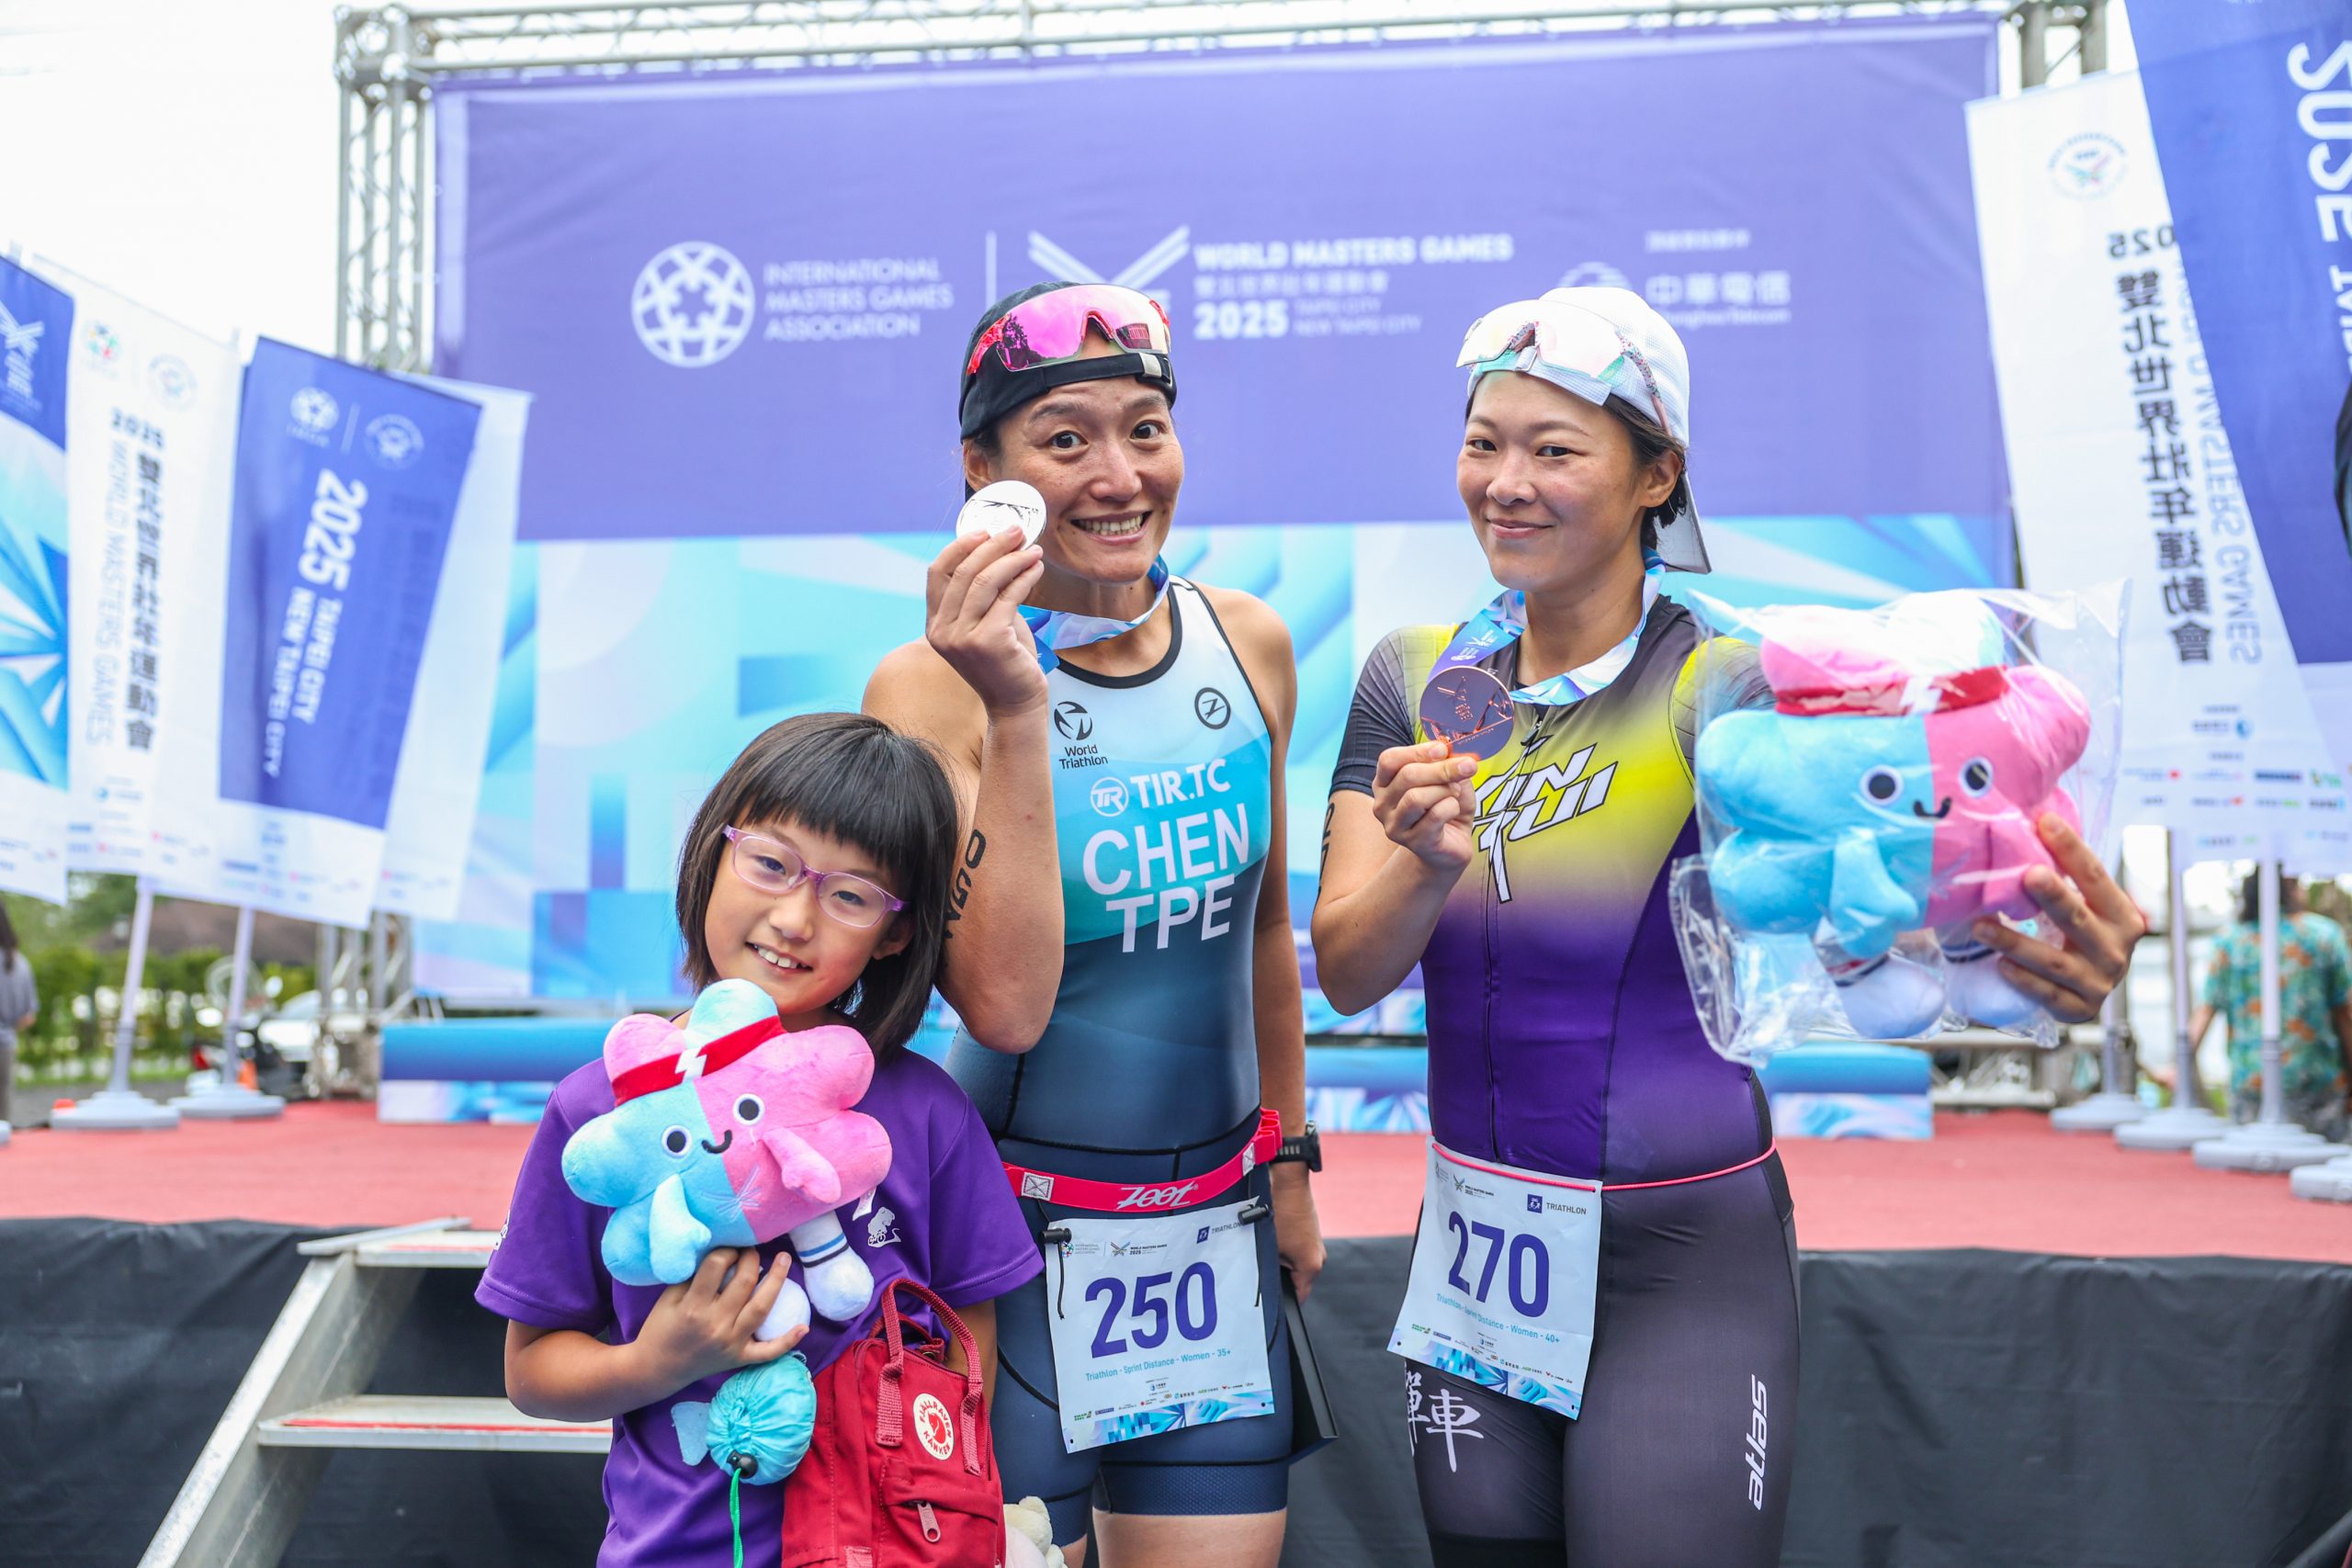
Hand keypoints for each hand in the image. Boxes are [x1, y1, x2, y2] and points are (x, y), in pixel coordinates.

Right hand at [630, 1249, 806, 1393]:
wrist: (656, 1368)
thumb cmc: (661, 1327)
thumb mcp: (669, 1297)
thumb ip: (693, 1275)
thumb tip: (721, 1251)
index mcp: (693, 1307)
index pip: (717, 1266)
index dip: (726, 1250)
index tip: (729, 1248)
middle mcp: (715, 1325)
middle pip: (744, 1283)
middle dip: (751, 1258)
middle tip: (751, 1249)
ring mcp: (730, 1343)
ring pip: (761, 1309)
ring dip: (777, 1282)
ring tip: (784, 1260)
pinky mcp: (739, 1359)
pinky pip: (767, 1352)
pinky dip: (787, 1342)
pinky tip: (804, 1327)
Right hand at [927, 528, 1047, 718]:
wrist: (1015, 704)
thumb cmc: (1005, 661)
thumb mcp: (985, 623)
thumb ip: (984, 594)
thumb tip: (1000, 550)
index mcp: (935, 625)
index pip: (937, 572)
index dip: (959, 546)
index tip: (984, 531)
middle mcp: (942, 631)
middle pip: (962, 571)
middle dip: (993, 545)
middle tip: (1016, 531)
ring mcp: (962, 637)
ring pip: (984, 580)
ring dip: (1012, 559)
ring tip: (1033, 550)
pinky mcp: (988, 641)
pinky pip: (1008, 596)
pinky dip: (1024, 577)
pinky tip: (1036, 569)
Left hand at [1270, 1162, 1325, 1300]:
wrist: (1288, 1181)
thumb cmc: (1279, 1214)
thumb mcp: (1270, 1247)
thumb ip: (1271, 1270)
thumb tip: (1266, 1282)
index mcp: (1312, 1266)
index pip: (1299, 1296)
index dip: (1282, 1299)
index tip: (1266, 1298)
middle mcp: (1319, 1257)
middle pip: (1297, 1280)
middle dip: (1280, 1277)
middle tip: (1261, 1268)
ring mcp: (1316, 1244)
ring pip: (1295, 1264)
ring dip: (1282, 1261)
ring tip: (1267, 1248)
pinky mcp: (1310, 1233)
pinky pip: (1297, 1249)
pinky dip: (1285, 1248)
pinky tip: (1274, 1237)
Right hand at [1370, 742, 1477, 874]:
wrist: (1451, 847)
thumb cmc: (1445, 808)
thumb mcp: (1447, 779)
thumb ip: (1446, 763)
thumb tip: (1452, 748)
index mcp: (1384, 783)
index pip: (1389, 760)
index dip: (1417, 751)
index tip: (1443, 749)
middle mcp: (1382, 805)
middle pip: (1407, 776)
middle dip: (1442, 769)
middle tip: (1467, 766)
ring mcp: (1395, 826)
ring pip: (1417, 797)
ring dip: (1445, 790)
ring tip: (1455, 793)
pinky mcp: (1414, 842)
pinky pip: (1435, 816)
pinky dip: (1452, 807)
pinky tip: (1454, 810)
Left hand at [1970, 814, 2148, 1025]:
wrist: (2090, 992)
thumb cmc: (2080, 937)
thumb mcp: (2086, 906)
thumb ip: (2068, 876)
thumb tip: (2032, 819)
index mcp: (2123, 915)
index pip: (2096, 877)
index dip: (2071, 849)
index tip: (2044, 822)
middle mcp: (2116, 949)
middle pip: (2077, 918)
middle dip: (2053, 896)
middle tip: (2027, 874)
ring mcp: (2099, 982)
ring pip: (2053, 961)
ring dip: (2015, 943)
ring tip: (1980, 926)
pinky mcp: (2078, 1009)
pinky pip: (2046, 994)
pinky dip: (2023, 980)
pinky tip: (1999, 966)